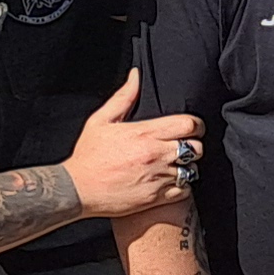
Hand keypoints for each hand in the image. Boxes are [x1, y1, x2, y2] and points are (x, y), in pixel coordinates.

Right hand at [63, 72, 201, 219]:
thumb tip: (136, 76)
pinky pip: (185, 191)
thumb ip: (124, 97)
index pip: (189, 124)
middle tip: (183, 147)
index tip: (192, 128)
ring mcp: (157, 177)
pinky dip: (182, 187)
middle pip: (196, 147)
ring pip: (192, 170)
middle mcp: (155, 155)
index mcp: (144, 133)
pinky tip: (171, 182)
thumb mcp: (101, 121)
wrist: (77, 190)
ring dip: (188, 166)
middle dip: (194, 145)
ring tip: (176, 165)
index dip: (195, 125)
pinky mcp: (156, 198)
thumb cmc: (88, 156)